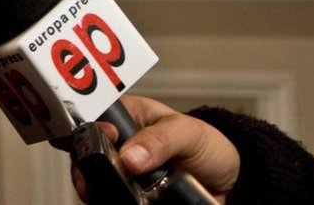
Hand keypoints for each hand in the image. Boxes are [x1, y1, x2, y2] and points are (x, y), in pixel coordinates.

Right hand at [71, 96, 238, 203]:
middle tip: (93, 181)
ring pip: (92, 180)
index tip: (98, 144)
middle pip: (84, 153)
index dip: (88, 131)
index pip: (93, 118)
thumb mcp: (187, 133)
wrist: (228, 184)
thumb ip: (160, 139)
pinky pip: (109, 199)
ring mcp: (121, 173)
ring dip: (95, 189)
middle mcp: (118, 145)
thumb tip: (130, 157)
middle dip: (85, 167)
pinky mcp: (127, 197)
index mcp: (126, 117)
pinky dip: (108, 201)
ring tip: (107, 196)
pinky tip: (114, 202)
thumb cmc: (206, 146)